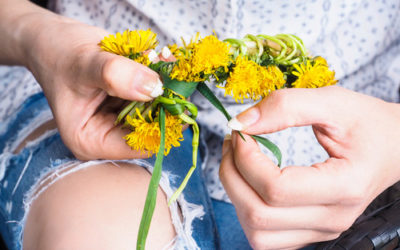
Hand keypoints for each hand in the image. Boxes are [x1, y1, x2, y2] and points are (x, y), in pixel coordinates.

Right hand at [24, 14, 166, 159]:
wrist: (54, 42)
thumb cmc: (60, 55)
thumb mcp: (85, 65)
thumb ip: (116, 76)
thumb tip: (153, 88)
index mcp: (91, 141)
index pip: (138, 146)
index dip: (161, 123)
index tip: (174, 97)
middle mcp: (109, 135)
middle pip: (152, 129)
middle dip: (165, 102)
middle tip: (175, 77)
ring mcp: (121, 120)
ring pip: (157, 111)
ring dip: (166, 88)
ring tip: (164, 63)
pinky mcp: (129, 104)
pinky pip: (154, 95)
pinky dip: (160, 78)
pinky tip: (161, 61)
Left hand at [220, 86, 399, 248]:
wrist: (393, 147)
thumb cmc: (367, 123)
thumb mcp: (332, 102)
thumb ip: (286, 107)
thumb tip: (240, 123)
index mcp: (344, 186)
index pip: (275, 188)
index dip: (246, 159)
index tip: (240, 132)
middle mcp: (333, 218)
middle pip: (259, 214)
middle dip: (232, 175)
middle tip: (233, 143)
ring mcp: (322, 229)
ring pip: (257, 232)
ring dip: (236, 195)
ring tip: (237, 161)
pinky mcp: (312, 230)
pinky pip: (265, 236)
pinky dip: (247, 209)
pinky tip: (250, 181)